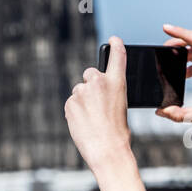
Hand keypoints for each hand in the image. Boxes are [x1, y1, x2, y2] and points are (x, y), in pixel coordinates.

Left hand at [64, 35, 133, 171]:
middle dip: (91, 84)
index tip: (113, 40)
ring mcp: (82, 92)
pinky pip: (72, 104)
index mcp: (117, 83)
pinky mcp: (70, 102)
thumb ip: (109, 93)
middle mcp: (98, 83)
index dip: (115, 46)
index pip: (117, 57)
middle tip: (97, 103)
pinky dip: (76, 112)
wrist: (107, 150)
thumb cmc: (118, 133)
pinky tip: (84, 124)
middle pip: (90, 74)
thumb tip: (95, 95)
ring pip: (79, 91)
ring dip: (83, 101)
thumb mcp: (121, 107)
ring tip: (92, 120)